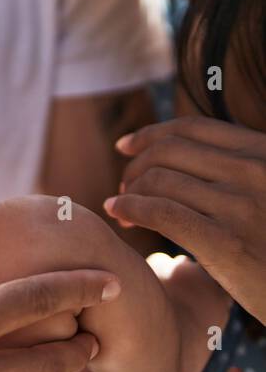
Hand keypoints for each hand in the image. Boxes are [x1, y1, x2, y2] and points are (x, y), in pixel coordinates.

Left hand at [107, 116, 265, 323]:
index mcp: (265, 152)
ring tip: (122, 207)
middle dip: (135, 165)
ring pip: (158, 180)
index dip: (150, 133)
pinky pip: (160, 213)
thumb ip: (239, 167)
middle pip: (168, 151)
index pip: (192, 128)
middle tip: (123, 186)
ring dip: (129, 191)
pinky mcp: (226, 242)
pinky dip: (130, 209)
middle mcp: (255, 171)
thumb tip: (179, 149)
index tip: (125, 145)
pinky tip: (120, 217)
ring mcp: (242, 206)